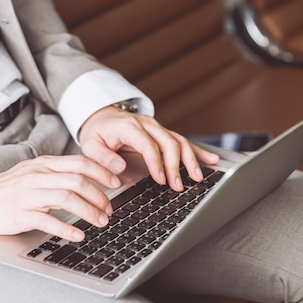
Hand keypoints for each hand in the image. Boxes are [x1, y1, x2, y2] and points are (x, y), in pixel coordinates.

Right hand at [0, 155, 120, 240]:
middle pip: (78, 181)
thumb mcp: (33, 173)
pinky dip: (67, 229)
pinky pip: (48, 221)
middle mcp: (38, 176)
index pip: (79, 163)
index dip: (102, 172)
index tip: (115, 183)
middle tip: (109, 210)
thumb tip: (87, 180)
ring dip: (89, 211)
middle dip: (99, 196)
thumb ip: (57, 174)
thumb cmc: (8, 189)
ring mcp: (29, 195)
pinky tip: (79, 235)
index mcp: (44, 164)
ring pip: (67, 198)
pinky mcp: (20, 214)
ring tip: (100, 222)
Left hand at [78, 106, 218, 190]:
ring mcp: (157, 128)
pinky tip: (212, 159)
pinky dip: (198, 151)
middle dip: (176, 165)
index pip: (147, 144)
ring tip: (198, 177)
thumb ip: (104, 157)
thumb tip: (119, 169)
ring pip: (179, 141)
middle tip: (178, 185)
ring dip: (190, 160)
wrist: (102, 116)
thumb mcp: (91, 145)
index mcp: (129, 126)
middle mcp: (147, 124)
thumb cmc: (97, 132)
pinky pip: (183, 141)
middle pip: (168, 142)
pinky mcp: (163, 133)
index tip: (160, 180)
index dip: (156, 163)